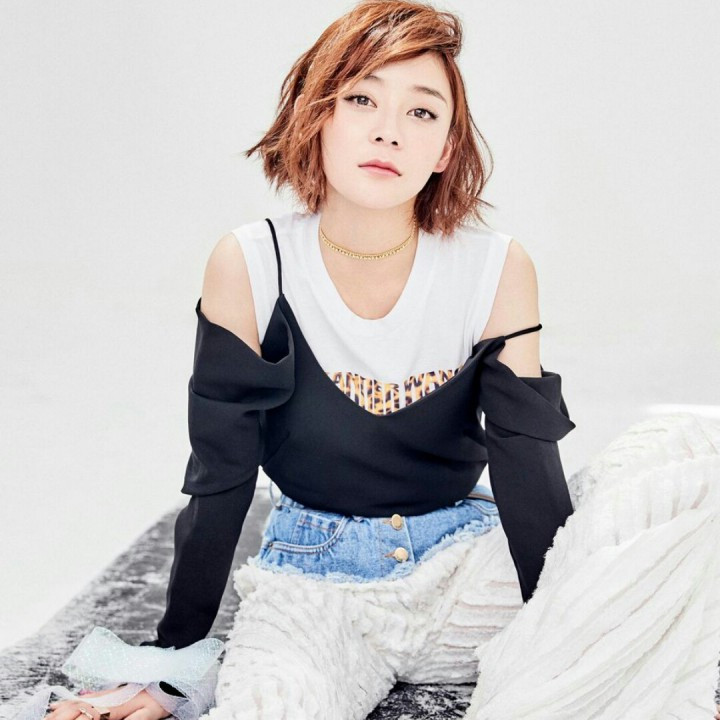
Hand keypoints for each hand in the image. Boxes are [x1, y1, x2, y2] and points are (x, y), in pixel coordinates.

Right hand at [44, 687, 171, 719]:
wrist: (170, 677)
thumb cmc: (161, 699)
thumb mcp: (148, 715)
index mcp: (111, 707)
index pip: (83, 716)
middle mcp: (104, 699)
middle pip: (74, 710)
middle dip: (58, 718)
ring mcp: (105, 695)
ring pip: (76, 704)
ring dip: (59, 712)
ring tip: (45, 717)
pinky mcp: (109, 694)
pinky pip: (84, 699)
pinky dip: (68, 703)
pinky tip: (59, 705)